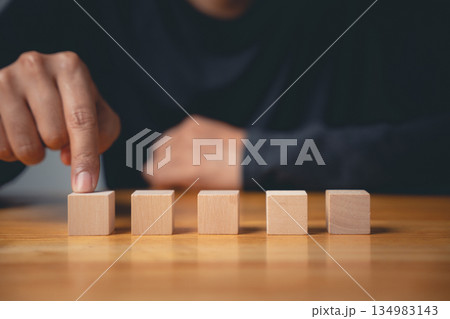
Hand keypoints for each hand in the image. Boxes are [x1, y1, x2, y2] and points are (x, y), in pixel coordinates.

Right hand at [0, 51, 119, 191]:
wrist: (29, 84)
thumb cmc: (67, 100)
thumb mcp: (97, 111)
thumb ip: (101, 135)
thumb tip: (70, 157)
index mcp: (71, 67)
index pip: (82, 120)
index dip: (86, 156)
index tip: (86, 185)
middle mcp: (37, 66)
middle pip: (55, 135)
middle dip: (59, 146)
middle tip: (55, 134)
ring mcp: (6, 79)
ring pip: (25, 144)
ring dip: (35, 152)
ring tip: (36, 133)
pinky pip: (0, 147)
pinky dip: (12, 151)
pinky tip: (16, 132)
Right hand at [144, 115, 243, 188]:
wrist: (250, 155)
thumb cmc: (229, 177)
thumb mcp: (202, 187)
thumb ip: (178, 183)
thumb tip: (162, 182)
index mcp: (190, 167)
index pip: (154, 172)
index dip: (154, 180)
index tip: (159, 184)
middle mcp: (187, 146)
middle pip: (156, 158)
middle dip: (159, 167)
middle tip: (169, 175)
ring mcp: (189, 132)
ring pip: (161, 144)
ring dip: (165, 154)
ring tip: (176, 163)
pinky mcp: (193, 122)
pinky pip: (172, 134)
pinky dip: (174, 142)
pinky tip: (184, 149)